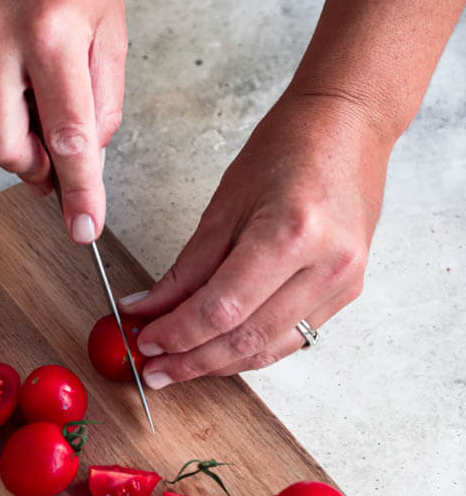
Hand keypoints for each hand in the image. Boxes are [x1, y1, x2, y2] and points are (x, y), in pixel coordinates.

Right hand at [0, 0, 126, 243]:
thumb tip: (84, 164)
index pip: (67, 138)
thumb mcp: (112, 31)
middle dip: (32, 166)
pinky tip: (15, 73)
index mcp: (51, 34)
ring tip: (40, 94)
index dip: (78, 192)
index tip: (84, 227)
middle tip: (56, 155)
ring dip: (17, 132)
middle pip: (4, 150)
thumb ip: (103, 105)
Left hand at [121, 91, 393, 386]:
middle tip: (154, 370)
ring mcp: (342, 284)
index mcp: (292, 233)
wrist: (351, 125)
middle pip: (245, 338)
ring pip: (268, 348)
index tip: (145, 343)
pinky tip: (216, 351)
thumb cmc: (289, 148)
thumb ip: (188, 267)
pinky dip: (249, 349)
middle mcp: (325, 265)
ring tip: (177, 366)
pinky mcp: (346, 293)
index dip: (177, 334)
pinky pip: (289, 338)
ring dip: (218, 363)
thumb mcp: (225, 203)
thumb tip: (149, 309)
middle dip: (192, 361)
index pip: (222, 309)